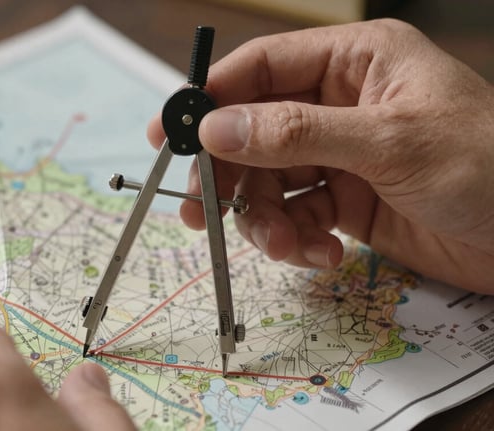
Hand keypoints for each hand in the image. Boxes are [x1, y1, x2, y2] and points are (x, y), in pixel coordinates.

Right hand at [148, 19, 493, 292]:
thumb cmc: (488, 166)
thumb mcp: (388, 142)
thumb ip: (295, 133)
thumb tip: (217, 128)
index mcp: (354, 62)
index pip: (261, 67)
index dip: (210, 98)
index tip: (169, 132)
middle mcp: (340, 104)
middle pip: (253, 132)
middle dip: (230, 176)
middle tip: (201, 211)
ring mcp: (341, 155)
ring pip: (268, 182)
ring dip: (266, 221)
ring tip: (290, 246)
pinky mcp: (347, 201)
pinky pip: (296, 216)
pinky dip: (298, 240)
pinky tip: (324, 254)